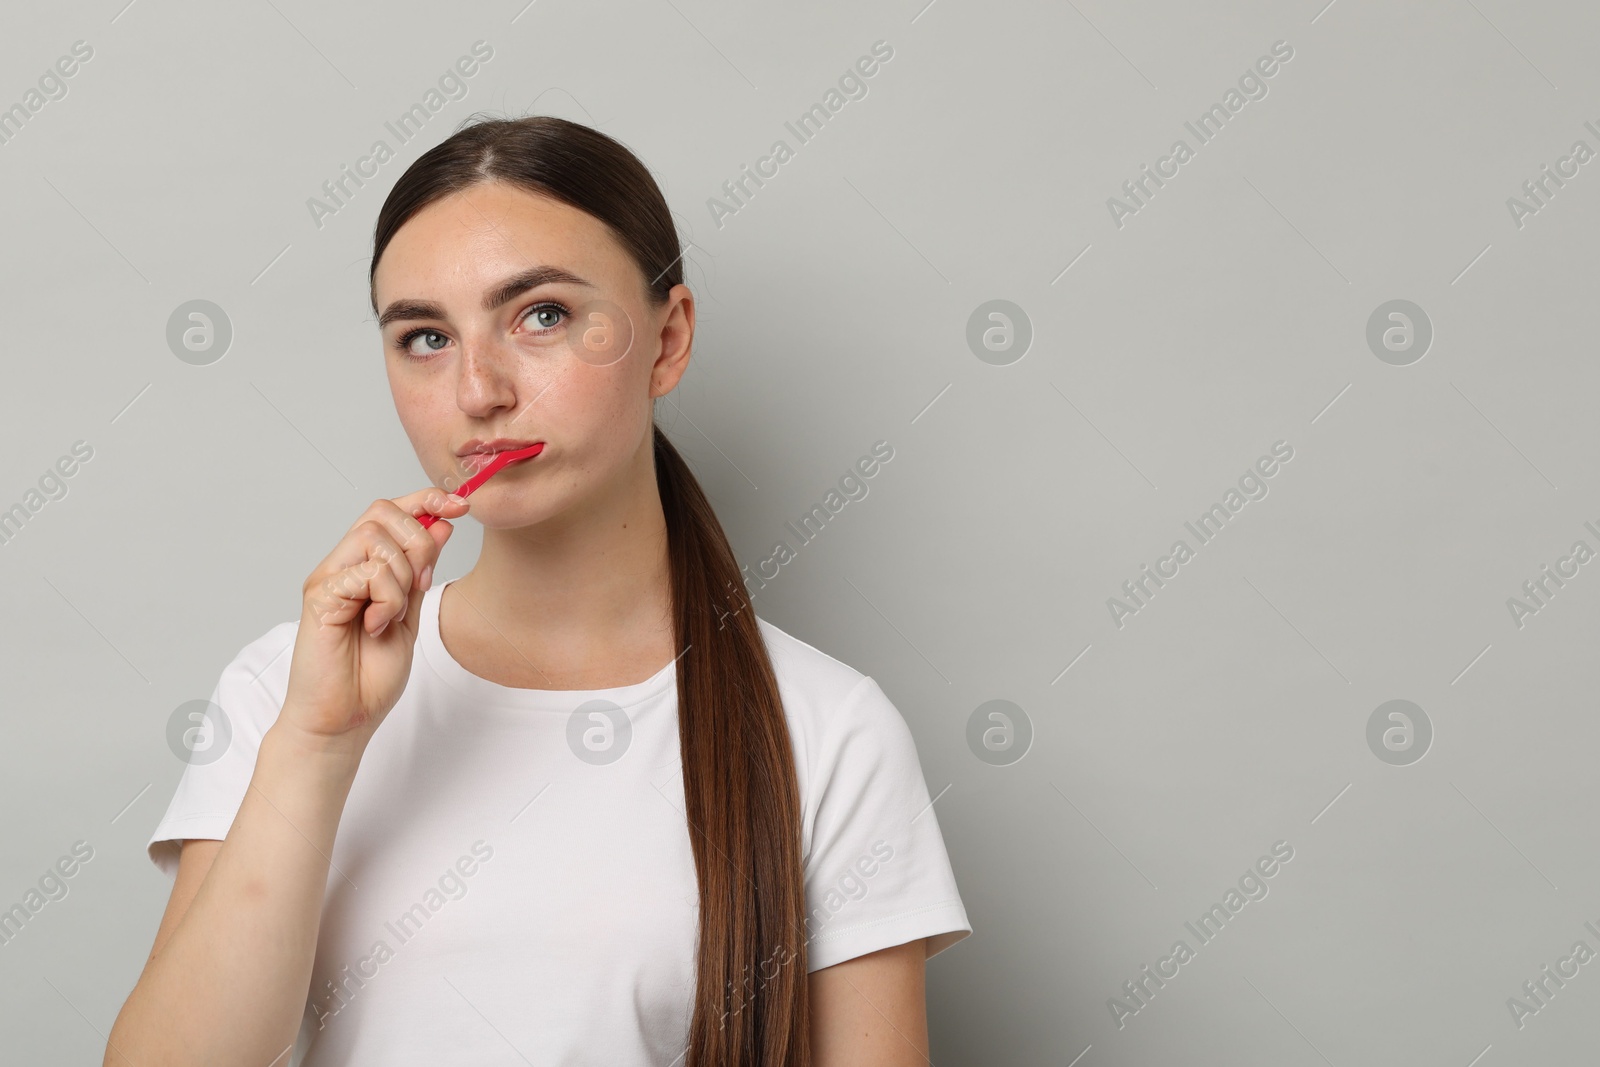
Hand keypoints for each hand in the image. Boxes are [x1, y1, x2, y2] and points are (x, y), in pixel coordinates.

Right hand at [280, 487, 469, 749]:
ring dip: (401, 575)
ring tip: (393, 614)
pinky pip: (366, 573)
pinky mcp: (319, 598)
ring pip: (374, 538)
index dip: (426, 499)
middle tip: (421, 584)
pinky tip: (376, 626)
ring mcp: (328, 579)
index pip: (390, 510)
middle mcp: (341, 565)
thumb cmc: (370, 674)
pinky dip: (386, 599)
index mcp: (363, 565)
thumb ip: (422, 570)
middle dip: (417, 541)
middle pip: (381, 512)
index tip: (462, 506)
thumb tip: (443, 523)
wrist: (344, 718)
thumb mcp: (411, 613)